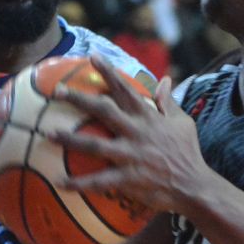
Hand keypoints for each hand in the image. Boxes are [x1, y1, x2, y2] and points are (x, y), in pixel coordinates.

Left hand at [51, 53, 210, 215]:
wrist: (194, 186)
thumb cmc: (187, 153)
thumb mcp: (182, 122)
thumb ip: (168, 101)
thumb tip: (164, 79)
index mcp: (148, 117)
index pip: (126, 89)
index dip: (109, 72)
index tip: (92, 57)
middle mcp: (136, 132)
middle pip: (103, 111)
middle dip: (79, 99)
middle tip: (57, 92)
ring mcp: (130, 156)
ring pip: (94, 145)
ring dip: (69, 140)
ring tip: (48, 134)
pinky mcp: (128, 179)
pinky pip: (99, 181)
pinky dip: (79, 183)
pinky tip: (60, 182)